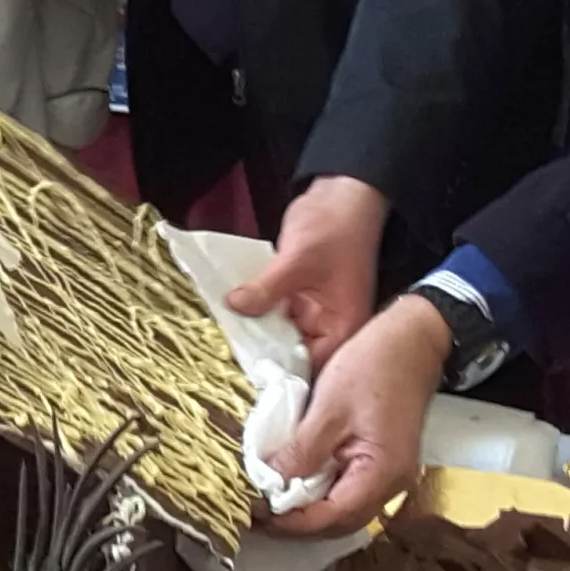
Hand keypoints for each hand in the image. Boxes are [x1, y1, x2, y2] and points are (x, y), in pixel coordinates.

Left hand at [228, 174, 386, 368]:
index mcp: (344, 328)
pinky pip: (275, 314)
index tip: (249, 375)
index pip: (313, 367)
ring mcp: (314, 313)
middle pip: (296, 355)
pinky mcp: (298, 299)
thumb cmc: (334, 227)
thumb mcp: (297, 259)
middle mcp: (332, 327)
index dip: (284, 372)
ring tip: (225, 343)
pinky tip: (233, 317)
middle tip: (229, 359)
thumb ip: (266, 288)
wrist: (341, 195)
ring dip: (258, 334)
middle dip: (266, 355)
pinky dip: (258, 313)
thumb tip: (234, 308)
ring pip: (281, 335)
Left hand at [260, 295, 449, 538]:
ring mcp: (389, 471)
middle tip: (257, 512)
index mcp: (382, 473)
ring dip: (308, 507)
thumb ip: (302, 451)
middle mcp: (391, 482)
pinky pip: (348, 485)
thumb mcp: (329, 407)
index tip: (257, 516)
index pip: (333, 517)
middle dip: (298, 521)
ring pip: (344, 506)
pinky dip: (321, 488)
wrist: (413, 337)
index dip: (293, 522)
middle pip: (340, 520)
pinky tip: (295, 477)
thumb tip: (271, 482)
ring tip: (269, 498)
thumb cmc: (376, 365)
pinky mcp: (382, 457)